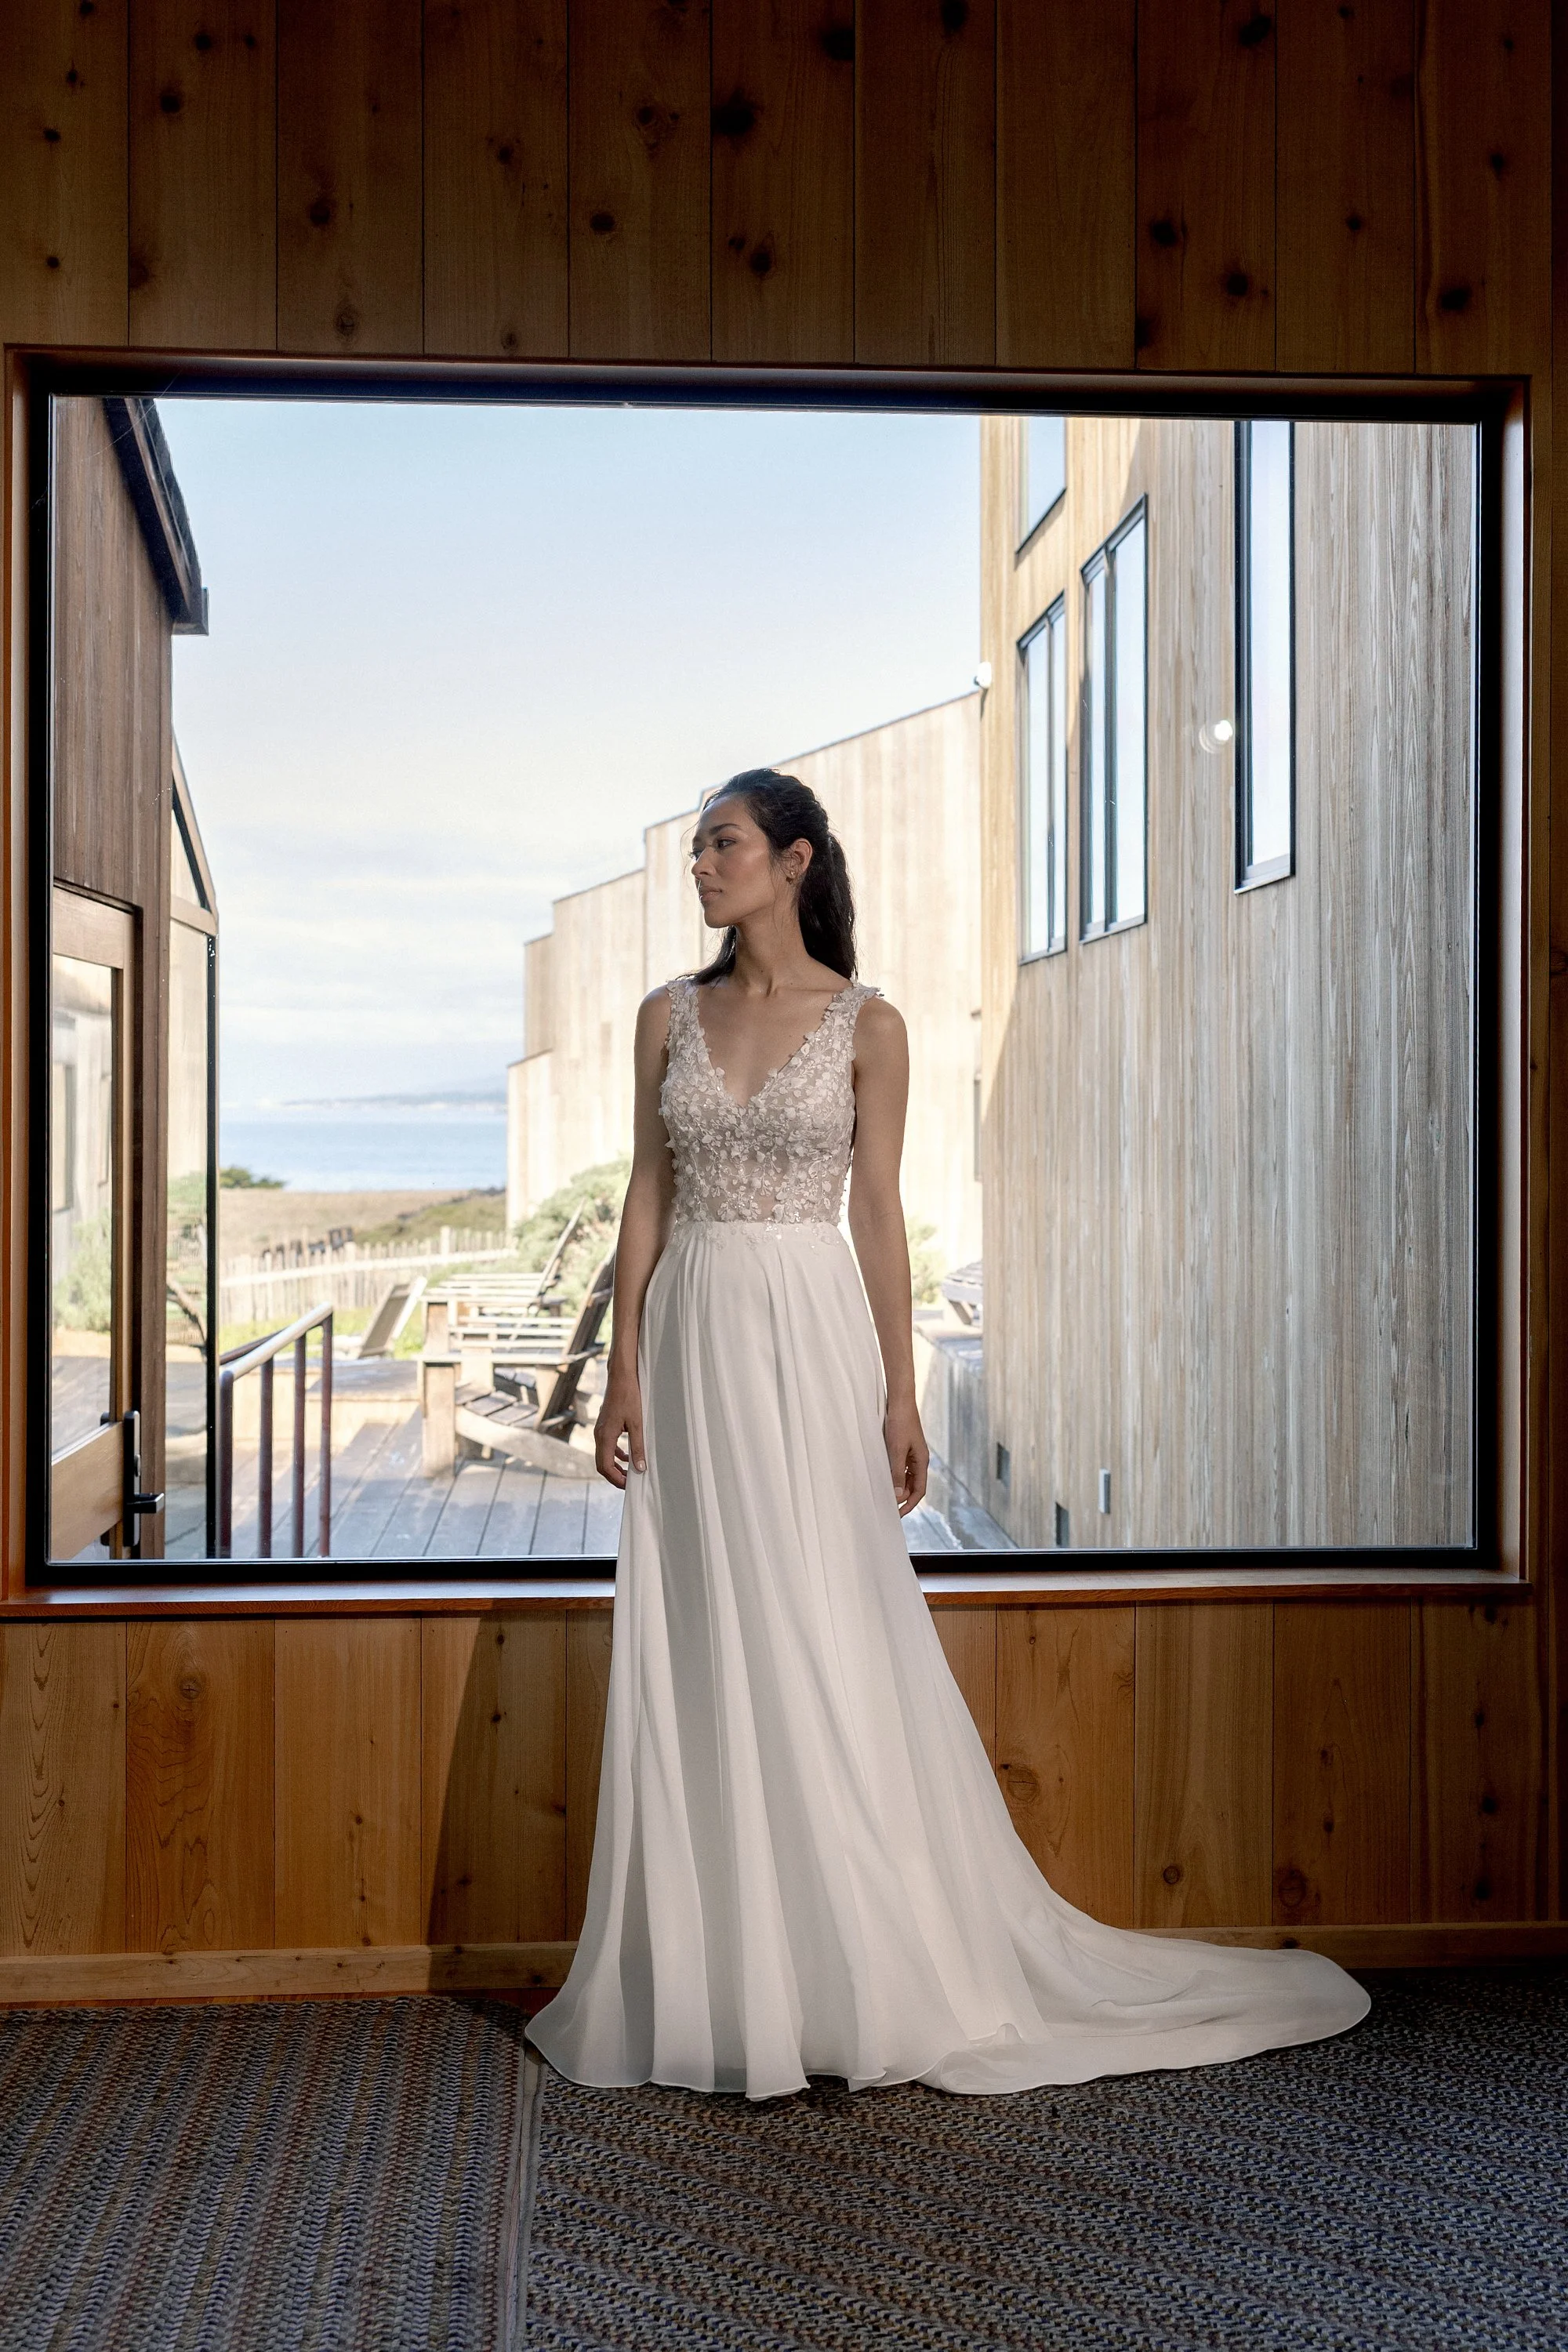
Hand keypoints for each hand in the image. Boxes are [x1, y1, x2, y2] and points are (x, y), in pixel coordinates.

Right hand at [595, 1363, 644, 1487]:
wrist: (621, 1377)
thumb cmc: (629, 1396)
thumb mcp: (637, 1423)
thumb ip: (637, 1447)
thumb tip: (640, 1468)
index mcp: (604, 1436)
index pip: (605, 1467)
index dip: (616, 1479)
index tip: (629, 1485)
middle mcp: (599, 1435)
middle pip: (601, 1464)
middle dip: (615, 1476)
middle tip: (630, 1483)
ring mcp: (600, 1430)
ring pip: (603, 1456)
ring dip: (615, 1466)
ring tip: (630, 1473)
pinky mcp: (604, 1426)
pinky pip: (606, 1446)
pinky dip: (615, 1455)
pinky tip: (627, 1456)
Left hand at [884, 1395, 928, 1516]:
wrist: (900, 1400)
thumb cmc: (900, 1423)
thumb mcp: (896, 1450)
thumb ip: (896, 1472)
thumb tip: (897, 1495)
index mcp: (921, 1462)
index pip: (919, 1491)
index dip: (909, 1504)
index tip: (897, 1515)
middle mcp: (919, 1460)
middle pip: (913, 1486)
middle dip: (902, 1498)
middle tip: (886, 1506)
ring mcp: (912, 1454)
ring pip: (906, 1477)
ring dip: (897, 1487)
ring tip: (883, 1494)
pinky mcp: (904, 1447)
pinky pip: (901, 1467)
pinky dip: (894, 1475)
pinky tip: (882, 1477)